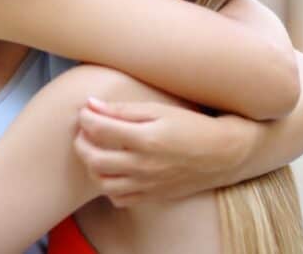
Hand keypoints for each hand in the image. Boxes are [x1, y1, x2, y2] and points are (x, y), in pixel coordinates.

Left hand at [73, 98, 256, 206]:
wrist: (221, 154)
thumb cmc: (191, 126)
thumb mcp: (159, 109)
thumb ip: (123, 110)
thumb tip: (91, 105)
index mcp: (145, 138)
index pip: (99, 129)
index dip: (85, 117)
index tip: (85, 110)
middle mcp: (143, 165)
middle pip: (94, 159)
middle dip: (81, 142)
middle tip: (84, 131)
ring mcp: (146, 184)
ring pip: (102, 183)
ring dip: (92, 166)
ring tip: (96, 150)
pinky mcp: (152, 196)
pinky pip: (119, 199)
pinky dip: (108, 186)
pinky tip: (113, 171)